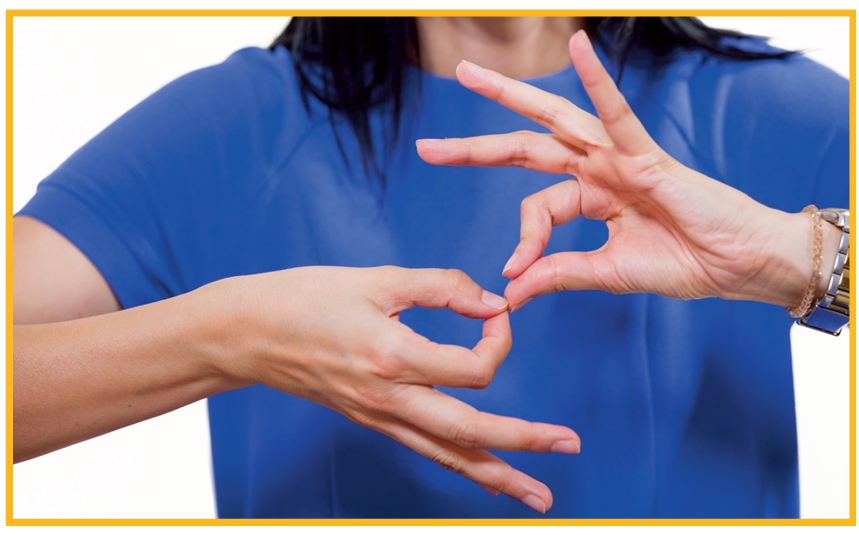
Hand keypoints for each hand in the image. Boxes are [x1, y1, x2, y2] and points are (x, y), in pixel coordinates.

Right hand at [207, 266, 578, 512]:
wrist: (249, 333)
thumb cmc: (307, 297)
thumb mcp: (378, 278)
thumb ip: (441, 286)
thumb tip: (491, 303)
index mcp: (393, 356)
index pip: (474, 366)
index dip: (500, 340)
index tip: (496, 312)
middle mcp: (389, 398)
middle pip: (472, 431)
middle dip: (525, 441)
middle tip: (569, 446)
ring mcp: (379, 417)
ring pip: (449, 455)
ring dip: (498, 476)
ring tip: (539, 496)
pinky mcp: (372, 421)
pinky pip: (425, 450)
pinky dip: (461, 466)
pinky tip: (485, 479)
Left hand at [417, 30, 820, 309]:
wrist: (738, 267)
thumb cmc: (685, 263)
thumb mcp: (606, 272)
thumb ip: (557, 273)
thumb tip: (510, 290)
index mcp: (590, 195)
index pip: (537, 207)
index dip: (522, 240)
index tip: (516, 273)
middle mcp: (597, 168)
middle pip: (525, 148)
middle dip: (475, 148)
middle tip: (427, 147)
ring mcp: (619, 157)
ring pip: (555, 120)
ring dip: (511, 96)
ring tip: (470, 75)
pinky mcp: (647, 155)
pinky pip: (619, 113)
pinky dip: (597, 81)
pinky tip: (577, 46)